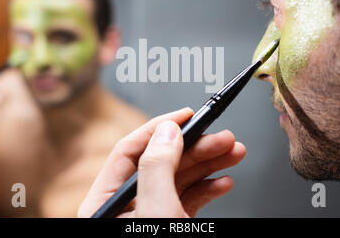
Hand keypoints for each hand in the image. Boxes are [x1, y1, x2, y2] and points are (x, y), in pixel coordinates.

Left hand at [78, 107, 245, 217]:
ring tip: (233, 154)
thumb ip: (157, 168)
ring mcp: (148, 218)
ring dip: (208, 165)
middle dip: (196, 148)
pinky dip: (207, 190)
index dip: (160, 127)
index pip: (130, 150)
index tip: (188, 114)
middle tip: (224, 137)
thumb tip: (166, 129)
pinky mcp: (169, 226)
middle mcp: (125, 209)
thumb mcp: (155, 213)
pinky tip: (223, 182)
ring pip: (178, 180)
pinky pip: (187, 201)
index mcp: (106, 202)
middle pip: (161, 163)